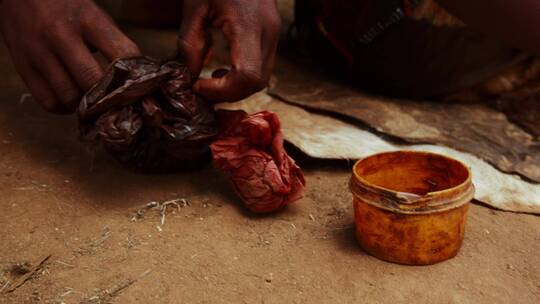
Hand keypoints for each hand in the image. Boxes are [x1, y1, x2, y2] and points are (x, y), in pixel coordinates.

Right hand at [0, 0, 140, 113]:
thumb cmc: (66, 7)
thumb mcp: (94, 15)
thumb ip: (112, 43)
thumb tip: (133, 80)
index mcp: (87, 19)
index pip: (121, 54)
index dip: (134, 76)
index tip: (141, 89)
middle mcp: (61, 36)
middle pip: (93, 81)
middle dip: (108, 96)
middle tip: (116, 101)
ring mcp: (38, 53)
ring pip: (70, 97)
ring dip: (86, 105)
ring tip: (92, 100)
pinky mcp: (23, 68)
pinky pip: (49, 102)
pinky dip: (64, 107)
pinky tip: (72, 99)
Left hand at [178, 0, 280, 102]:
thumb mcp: (195, 6)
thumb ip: (190, 44)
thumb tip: (189, 77)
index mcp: (249, 24)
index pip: (248, 76)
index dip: (223, 90)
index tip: (199, 85)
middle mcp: (269, 33)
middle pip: (257, 83)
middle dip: (228, 93)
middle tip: (201, 88)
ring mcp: (274, 35)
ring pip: (262, 79)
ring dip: (236, 88)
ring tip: (210, 81)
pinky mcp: (272, 36)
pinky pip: (261, 67)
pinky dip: (242, 78)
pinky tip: (223, 71)